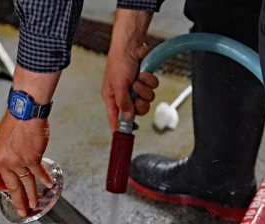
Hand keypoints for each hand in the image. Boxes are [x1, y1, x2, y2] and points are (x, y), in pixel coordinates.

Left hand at [0, 112, 53, 217]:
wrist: (25, 111)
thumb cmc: (15, 121)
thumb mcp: (1, 140)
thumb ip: (4, 155)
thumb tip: (12, 166)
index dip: (0, 189)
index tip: (6, 192)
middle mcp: (3, 161)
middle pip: (10, 187)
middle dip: (18, 202)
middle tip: (22, 211)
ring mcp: (17, 161)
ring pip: (25, 184)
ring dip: (32, 196)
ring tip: (35, 205)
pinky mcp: (31, 159)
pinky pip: (38, 174)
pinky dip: (45, 181)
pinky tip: (49, 185)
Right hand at [101, 9, 157, 130]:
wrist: (131, 44)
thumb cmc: (118, 61)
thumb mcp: (118, 85)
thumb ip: (123, 103)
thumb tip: (127, 119)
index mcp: (111, 97)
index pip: (114, 118)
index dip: (118, 128)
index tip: (122, 137)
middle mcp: (123, 95)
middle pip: (136, 111)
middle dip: (139, 104)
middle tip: (136, 97)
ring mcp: (135, 88)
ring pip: (146, 100)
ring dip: (144, 89)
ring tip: (137, 79)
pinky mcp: (144, 81)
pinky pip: (152, 89)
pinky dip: (149, 81)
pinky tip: (143, 73)